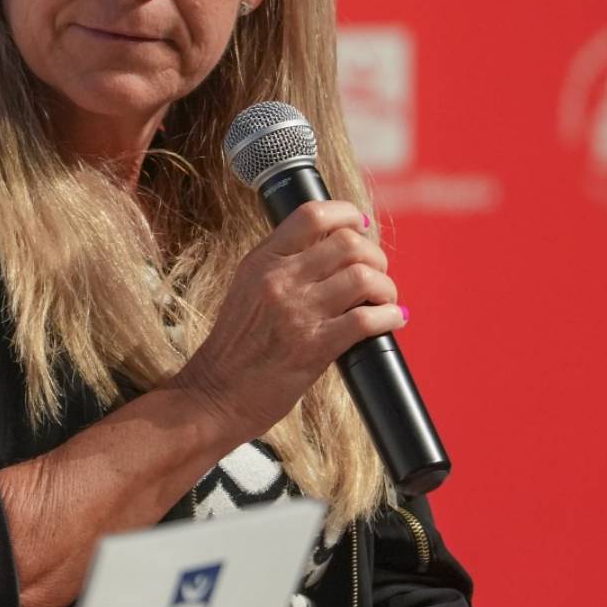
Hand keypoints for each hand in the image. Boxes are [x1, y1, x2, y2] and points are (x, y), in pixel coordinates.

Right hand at [173, 200, 404, 439]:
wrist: (215, 392)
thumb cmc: (236, 346)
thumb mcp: (248, 289)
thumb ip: (282, 266)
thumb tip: (334, 249)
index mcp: (261, 261)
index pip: (312, 215)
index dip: (346, 213)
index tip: (359, 225)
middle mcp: (278, 280)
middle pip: (348, 244)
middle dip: (374, 256)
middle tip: (375, 273)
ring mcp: (296, 312)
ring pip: (364, 278)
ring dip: (386, 287)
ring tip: (383, 300)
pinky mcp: (314, 346)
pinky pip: (368, 319)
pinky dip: (390, 317)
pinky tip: (390, 321)